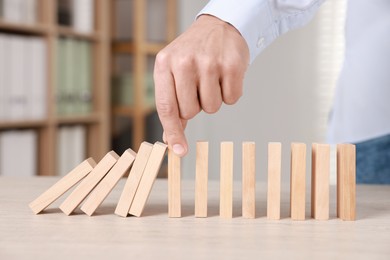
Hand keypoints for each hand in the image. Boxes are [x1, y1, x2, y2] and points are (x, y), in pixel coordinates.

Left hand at [154, 15, 248, 155]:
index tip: (179, 151)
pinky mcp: (232, 65)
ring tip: (211, 78)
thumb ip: (170, 104)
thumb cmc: (192, 53)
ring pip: (212, 108)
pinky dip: (230, 93)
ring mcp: (209, 62)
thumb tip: (170, 139)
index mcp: (165, 64)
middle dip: (196, 106)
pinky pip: (231, 99)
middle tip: (198, 86)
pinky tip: (225, 75)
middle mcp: (184, 62)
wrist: (218, 26)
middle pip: (191, 111)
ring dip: (213, 99)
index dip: (173, 132)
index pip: (166, 107)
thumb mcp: (173, 72)